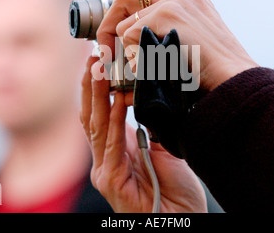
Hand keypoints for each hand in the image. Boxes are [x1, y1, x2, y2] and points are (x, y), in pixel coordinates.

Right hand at [80, 56, 206, 212]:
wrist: (183, 221)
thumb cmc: (176, 191)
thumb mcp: (162, 150)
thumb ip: (149, 128)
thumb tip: (144, 99)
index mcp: (115, 153)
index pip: (100, 116)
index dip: (97, 90)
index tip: (102, 63)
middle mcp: (105, 160)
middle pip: (92, 116)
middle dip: (91, 86)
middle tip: (94, 57)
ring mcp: (105, 171)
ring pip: (97, 126)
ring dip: (97, 96)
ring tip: (98, 69)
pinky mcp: (111, 181)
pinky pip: (111, 145)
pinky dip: (113, 121)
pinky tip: (115, 101)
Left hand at [97, 0, 258, 90]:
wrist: (232, 76)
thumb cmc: (214, 68)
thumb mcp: (196, 40)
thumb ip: (170, 31)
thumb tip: (134, 40)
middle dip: (110, 20)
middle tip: (105, 44)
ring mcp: (174, 2)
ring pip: (126, 23)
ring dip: (124, 49)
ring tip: (138, 68)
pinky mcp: (167, 15)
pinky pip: (130, 35)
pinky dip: (132, 56)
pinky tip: (149, 68)